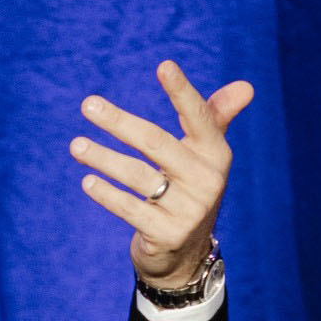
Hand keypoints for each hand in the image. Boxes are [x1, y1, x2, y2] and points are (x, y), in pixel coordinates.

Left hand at [69, 61, 253, 286]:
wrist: (184, 255)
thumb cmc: (188, 190)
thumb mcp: (203, 157)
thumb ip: (215, 118)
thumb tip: (245, 87)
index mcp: (216, 154)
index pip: (199, 117)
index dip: (182, 92)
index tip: (163, 66)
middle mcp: (207, 180)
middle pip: (156, 142)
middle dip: (119, 122)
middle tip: (87, 105)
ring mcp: (188, 210)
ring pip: (137, 176)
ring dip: (102, 158)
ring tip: (75, 146)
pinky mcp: (167, 234)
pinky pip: (130, 209)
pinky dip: (107, 195)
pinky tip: (88, 182)